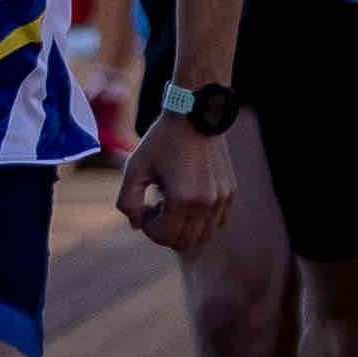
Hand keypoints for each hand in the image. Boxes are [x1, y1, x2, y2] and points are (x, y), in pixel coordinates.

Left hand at [137, 112, 247, 253]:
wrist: (196, 114)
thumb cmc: (161, 140)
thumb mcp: (134, 168)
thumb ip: (127, 202)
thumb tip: (137, 226)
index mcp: (182, 199)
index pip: (164, 237)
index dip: (148, 228)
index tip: (146, 206)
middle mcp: (207, 204)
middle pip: (184, 243)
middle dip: (166, 231)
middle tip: (158, 206)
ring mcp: (222, 199)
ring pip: (204, 237)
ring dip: (185, 228)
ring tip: (174, 203)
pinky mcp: (230, 192)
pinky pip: (218, 222)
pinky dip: (202, 220)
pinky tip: (190, 198)